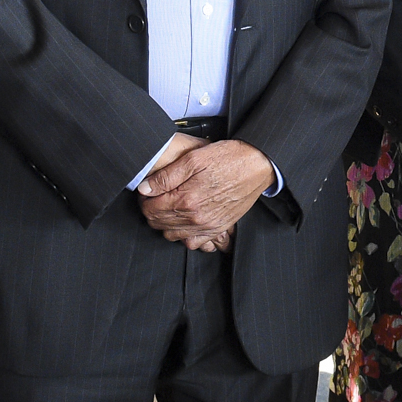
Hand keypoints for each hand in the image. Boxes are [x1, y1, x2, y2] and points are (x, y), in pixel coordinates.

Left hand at [139, 137, 274, 247]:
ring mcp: (207, 226)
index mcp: (187, 199)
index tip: (148, 191)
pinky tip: (184, 220)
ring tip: (169, 206)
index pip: (150, 209)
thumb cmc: (229, 158)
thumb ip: (166, 176)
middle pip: (158, 223)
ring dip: (164, 222)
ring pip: (171, 235)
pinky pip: (192, 243)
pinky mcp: (218, 228)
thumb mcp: (193, 159)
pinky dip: (183, 235)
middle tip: (155, 196)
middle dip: (152, 210)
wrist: (257, 165)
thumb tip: (145, 188)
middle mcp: (196, 217)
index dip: (144, 199)